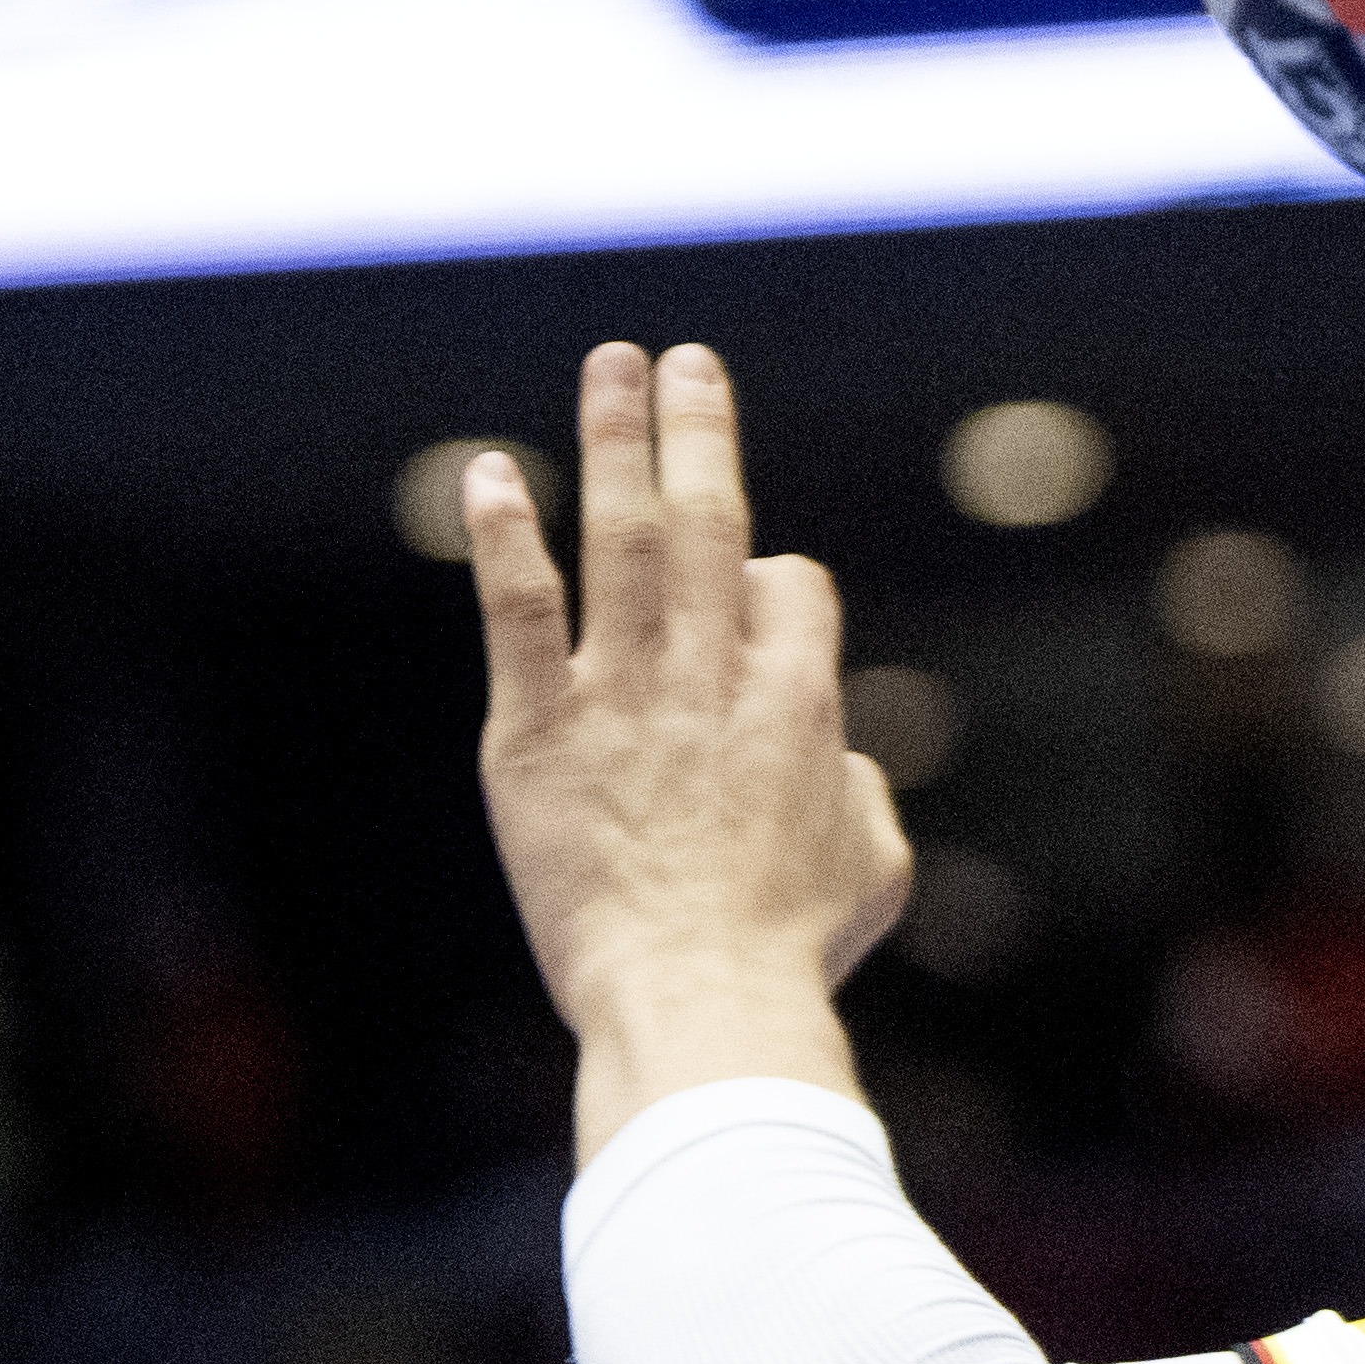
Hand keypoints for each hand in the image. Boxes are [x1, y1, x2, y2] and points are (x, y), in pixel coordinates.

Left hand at [467, 338, 912, 1158]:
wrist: (698, 1002)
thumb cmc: (792, 954)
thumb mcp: (876, 870)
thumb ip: (865, 792)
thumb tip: (845, 761)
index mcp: (803, 703)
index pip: (792, 587)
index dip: (778, 582)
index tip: (758, 600)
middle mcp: (714, 676)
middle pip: (713, 522)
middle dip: (700, 431)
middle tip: (686, 361)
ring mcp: (622, 697)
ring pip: (623, 540)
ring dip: (616, 442)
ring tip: (613, 366)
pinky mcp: (537, 733)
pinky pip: (520, 612)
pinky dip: (504, 537)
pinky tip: (488, 476)